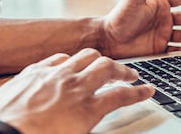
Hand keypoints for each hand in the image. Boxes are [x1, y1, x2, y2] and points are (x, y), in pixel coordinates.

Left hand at [0, 49, 153, 133]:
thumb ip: (90, 123)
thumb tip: (96, 117)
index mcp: (87, 109)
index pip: (122, 96)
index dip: (139, 93)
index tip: (147, 91)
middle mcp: (74, 87)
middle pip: (108, 68)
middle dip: (123, 72)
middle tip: (129, 76)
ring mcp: (53, 76)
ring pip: (85, 56)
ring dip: (98, 60)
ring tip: (102, 65)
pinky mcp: (33, 72)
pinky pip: (57, 58)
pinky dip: (68, 61)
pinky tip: (68, 65)